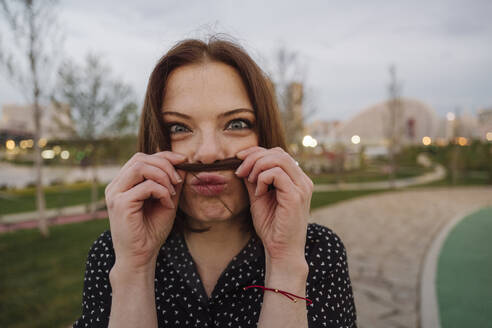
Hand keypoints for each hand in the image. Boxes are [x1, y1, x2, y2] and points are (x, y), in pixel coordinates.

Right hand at [105, 151, 186, 272]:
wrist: (140, 257)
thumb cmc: (151, 231)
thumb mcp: (166, 202)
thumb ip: (171, 183)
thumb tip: (182, 163)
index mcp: (123, 184)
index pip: (141, 158)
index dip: (163, 155)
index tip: (183, 160)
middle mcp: (116, 186)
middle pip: (140, 158)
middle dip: (165, 164)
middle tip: (178, 181)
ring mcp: (116, 194)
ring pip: (140, 167)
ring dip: (163, 175)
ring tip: (173, 191)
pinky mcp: (121, 204)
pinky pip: (146, 186)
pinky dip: (162, 191)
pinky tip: (167, 203)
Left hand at [235, 147, 312, 262]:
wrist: (281, 251)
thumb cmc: (271, 227)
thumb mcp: (259, 197)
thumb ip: (254, 180)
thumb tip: (242, 162)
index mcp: (297, 180)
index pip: (278, 153)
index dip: (257, 152)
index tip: (239, 159)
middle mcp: (303, 181)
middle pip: (278, 152)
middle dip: (254, 157)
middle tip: (240, 171)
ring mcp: (302, 187)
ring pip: (278, 159)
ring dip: (257, 167)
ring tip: (250, 182)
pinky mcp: (296, 196)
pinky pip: (276, 173)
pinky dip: (262, 179)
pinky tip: (259, 193)